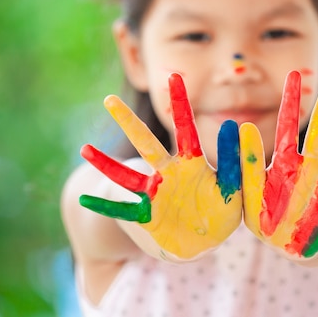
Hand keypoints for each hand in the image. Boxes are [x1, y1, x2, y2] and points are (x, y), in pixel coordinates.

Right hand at [78, 73, 241, 259]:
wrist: (205, 242)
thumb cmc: (222, 211)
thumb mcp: (234, 190)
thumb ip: (234, 165)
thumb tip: (234, 128)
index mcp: (192, 164)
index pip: (185, 129)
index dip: (180, 104)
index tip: (173, 77)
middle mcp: (168, 174)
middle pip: (146, 143)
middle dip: (128, 122)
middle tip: (109, 99)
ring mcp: (154, 194)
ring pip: (127, 177)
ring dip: (106, 164)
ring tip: (84, 149)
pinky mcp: (147, 217)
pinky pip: (121, 211)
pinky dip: (103, 207)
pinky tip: (83, 199)